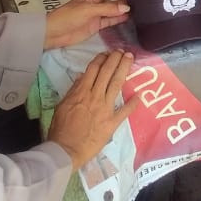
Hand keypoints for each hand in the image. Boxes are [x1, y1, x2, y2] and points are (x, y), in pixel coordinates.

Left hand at [44, 0, 143, 49]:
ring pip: (115, 8)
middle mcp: (98, 1)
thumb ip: (107, 8)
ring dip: (126, 6)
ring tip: (142, 5)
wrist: (54, 33)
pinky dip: (120, 18)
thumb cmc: (68, 17)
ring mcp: (98, 13)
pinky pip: (112, 20)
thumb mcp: (87, 10)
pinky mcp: (97, 25)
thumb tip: (127, 7)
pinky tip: (131, 17)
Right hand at [47, 50, 139, 167]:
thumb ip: (73, 91)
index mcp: (81, 92)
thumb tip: (81, 77)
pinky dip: (133, 103)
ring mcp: (105, 108)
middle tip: (122, 51)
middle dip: (115, 59)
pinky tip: (140, 95)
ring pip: (116, 84)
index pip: (93, 69)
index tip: (106, 53)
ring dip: (124, 69)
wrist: (66, 150)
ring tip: (130, 58)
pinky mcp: (112, 122)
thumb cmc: (60, 129)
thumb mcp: (62, 106)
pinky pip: (125, 111)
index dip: (101, 58)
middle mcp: (95, 96)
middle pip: (107, 72)